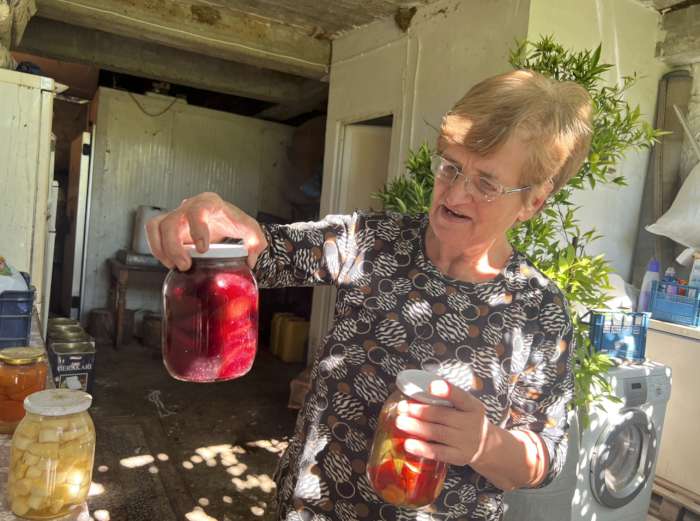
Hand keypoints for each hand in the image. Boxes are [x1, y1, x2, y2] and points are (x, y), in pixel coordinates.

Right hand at [146, 192, 266, 270]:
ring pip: (157, 226)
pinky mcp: (166, 225)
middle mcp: (188, 206)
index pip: (197, 210)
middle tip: (185, 265)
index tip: (202, 249)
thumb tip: (250, 260)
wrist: (220, 217)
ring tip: (173, 265)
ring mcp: (175, 214)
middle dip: (174, 246)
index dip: (197, 229)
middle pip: (171, 221)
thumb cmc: (231, 220)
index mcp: (208, 203)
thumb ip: (256, 241)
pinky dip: (156, 248)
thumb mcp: (249, 228)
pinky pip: (153, 232)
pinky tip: (168, 261)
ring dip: (160, 248)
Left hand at [395, 379, 490, 465]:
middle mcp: (470, 423)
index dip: (447, 391)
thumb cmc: (467, 419)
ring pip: (437, 433)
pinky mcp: (458, 457)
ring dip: (417, 427)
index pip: (460, 396)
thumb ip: (447, 399)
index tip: (432, 386)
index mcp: (472, 406)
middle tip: (404, 407)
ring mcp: (465, 441)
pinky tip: (409, 444)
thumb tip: (416, 392)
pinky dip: (422, 449)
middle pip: (443, 416)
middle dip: (421, 411)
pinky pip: (438, 453)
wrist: (485, 444)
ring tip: (401, 422)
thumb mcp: (465, 406)